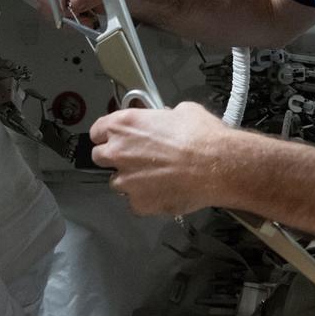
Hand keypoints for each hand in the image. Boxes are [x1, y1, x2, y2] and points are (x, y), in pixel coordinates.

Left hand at [89, 101, 229, 215]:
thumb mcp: (182, 111)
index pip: (97, 131)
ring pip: (117, 182)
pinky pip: (136, 202)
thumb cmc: (202, 134)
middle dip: (115, 158)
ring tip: (155, 178)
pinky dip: (147, 199)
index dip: (108, 135)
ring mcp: (126, 180)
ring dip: (131, 180)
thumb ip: (162, 118)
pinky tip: (165, 192)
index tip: (118, 138)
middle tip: (137, 158)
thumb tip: (164, 121)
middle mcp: (118, 151)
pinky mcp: (139, 204)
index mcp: (124, 124)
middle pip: (99, 157)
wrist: (217, 165)